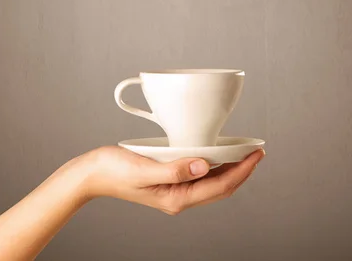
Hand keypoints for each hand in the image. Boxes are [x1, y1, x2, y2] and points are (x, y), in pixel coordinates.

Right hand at [72, 145, 264, 214]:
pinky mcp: (169, 182)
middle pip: (220, 188)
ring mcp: (174, 192)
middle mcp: (179, 198)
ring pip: (212, 184)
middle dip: (242, 171)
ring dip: (231, 169)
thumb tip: (206, 165)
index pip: (220, 186)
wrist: (93, 174)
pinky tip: (217, 155)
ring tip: (244, 153)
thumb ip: (176, 170)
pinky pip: (200, 178)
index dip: (242, 171)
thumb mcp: (145, 168)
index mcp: (176, 198)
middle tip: (258, 152)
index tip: (257, 155)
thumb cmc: (114, 170)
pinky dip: (214, 167)